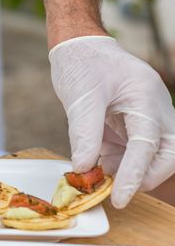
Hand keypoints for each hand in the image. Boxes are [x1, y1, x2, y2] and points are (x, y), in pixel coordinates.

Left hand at [49, 35, 174, 207]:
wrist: (80, 48)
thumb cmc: (84, 64)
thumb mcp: (81, 97)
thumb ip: (84, 133)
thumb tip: (84, 168)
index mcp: (146, 98)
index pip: (149, 144)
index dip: (137, 174)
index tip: (121, 197)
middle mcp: (153, 110)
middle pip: (167, 154)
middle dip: (146, 177)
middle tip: (117, 193)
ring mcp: (144, 119)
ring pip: (151, 157)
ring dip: (129, 173)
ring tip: (99, 179)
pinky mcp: (130, 127)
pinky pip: (131, 153)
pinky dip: (117, 165)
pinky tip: (96, 167)